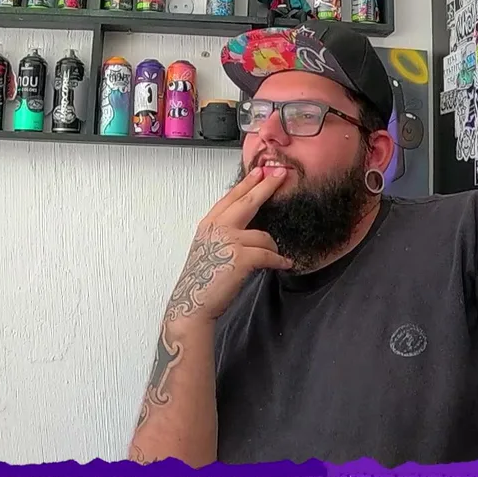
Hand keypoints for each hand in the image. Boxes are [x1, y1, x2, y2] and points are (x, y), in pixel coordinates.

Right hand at [164, 167, 291, 323]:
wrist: (193, 305)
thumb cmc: (202, 281)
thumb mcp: (209, 248)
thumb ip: (224, 233)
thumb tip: (250, 225)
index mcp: (209, 224)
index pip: (231, 197)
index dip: (248, 183)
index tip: (260, 171)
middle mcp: (217, 227)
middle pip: (248, 201)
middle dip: (267, 185)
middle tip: (281, 174)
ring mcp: (229, 240)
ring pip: (264, 236)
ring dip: (272, 248)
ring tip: (274, 257)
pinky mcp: (241, 257)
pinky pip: (269, 254)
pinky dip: (279, 261)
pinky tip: (285, 264)